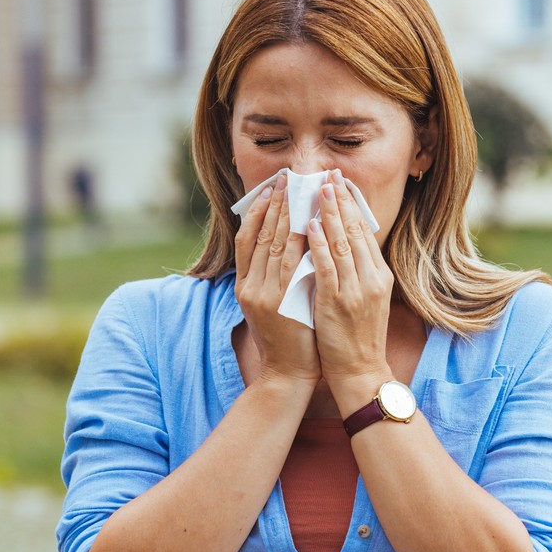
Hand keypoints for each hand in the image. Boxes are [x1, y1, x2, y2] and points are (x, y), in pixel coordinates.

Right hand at [234, 174, 321, 386]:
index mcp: (243, 285)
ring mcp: (262, 293)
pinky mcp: (279, 302)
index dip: (257, 211)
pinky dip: (298, 240)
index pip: (246, 238)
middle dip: (274, 204)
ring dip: (287, 214)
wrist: (287, 372)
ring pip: (273, 244)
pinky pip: (289, 263)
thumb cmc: (286, 337)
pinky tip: (307, 221)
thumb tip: (285, 242)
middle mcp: (249, 285)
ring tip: (298, 191)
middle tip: (286, 179)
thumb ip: (271, 276)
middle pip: (259, 235)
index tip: (270, 189)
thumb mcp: (269, 304)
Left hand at [306, 170, 394, 395]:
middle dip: (341, 200)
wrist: (360, 371)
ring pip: (341, 243)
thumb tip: (343, 242)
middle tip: (329, 175)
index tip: (341, 183)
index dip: (352, 205)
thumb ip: (358, 271)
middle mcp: (371, 279)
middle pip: (355, 231)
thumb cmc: (358, 336)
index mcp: (380, 276)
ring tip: (319, 190)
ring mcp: (355, 290)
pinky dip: (319, 244)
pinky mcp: (337, 302)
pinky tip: (311, 225)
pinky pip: (327, 267)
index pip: (364, 232)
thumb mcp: (367, 299)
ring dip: (329, 213)